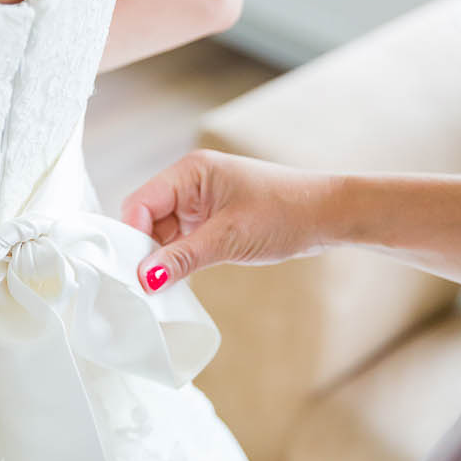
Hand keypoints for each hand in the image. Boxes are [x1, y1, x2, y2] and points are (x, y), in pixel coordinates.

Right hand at [121, 150, 337, 289]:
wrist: (328, 215)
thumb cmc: (286, 213)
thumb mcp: (228, 239)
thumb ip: (183, 258)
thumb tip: (145, 277)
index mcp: (190, 172)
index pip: (140, 203)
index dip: (132, 237)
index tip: (132, 272)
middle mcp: (192, 183)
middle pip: (148, 219)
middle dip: (147, 251)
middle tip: (146, 286)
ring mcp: (203, 202)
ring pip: (166, 233)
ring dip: (164, 258)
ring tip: (165, 287)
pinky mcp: (215, 220)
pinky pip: (185, 240)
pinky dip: (181, 260)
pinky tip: (181, 280)